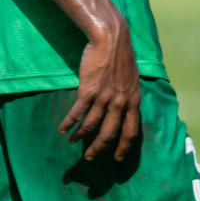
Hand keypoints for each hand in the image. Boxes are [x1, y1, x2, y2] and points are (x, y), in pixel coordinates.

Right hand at [59, 16, 140, 161]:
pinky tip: (63, 129)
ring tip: (73, 142)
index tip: (117, 158)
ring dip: (80, 136)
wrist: (112, 41)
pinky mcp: (88, 92)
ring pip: (91, 126)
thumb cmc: (123, 58)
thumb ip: (130, 96)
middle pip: (110, 133)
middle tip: (90, 158)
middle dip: (99, 149)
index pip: (132, 131)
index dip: (124, 147)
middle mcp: (120, 103)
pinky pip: (77, 113)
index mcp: (134, 101)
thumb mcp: (134, 80)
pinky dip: (69, 124)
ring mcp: (104, 98)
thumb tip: (127, 109)